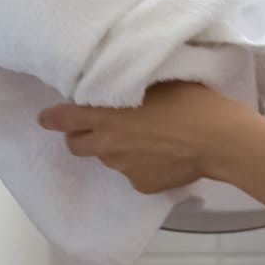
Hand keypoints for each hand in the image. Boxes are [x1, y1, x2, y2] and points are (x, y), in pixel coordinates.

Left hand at [39, 81, 260, 194]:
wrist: (218, 139)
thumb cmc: (190, 101)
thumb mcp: (155, 80)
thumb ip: (127, 84)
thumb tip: (118, 81)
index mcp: (105, 115)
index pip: (64, 118)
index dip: (52, 118)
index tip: (46, 118)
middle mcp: (107, 145)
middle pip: (76, 145)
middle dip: (82, 135)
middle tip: (99, 126)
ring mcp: (123, 168)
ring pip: (108, 158)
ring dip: (115, 148)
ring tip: (143, 138)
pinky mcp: (142, 185)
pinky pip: (133, 174)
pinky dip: (141, 165)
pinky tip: (162, 155)